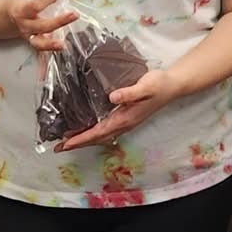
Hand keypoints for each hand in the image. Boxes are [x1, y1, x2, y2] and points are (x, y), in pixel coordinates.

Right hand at [4, 0, 77, 53]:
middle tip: (74, 14)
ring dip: (51, 44)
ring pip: (39, 43)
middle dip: (59, 21)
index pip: (35, 5)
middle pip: (42, 26)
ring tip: (63, 44)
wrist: (5, 18)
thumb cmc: (18, 3)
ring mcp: (28, 36)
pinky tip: (61, 48)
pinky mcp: (32, 42)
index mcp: (20, 10)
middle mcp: (24, 25)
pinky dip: (50, 50)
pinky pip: (41, 49)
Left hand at [57, 69, 184, 150]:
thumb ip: (129, 92)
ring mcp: (126, 122)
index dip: (81, 138)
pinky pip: (106, 130)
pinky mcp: (127, 117)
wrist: (173, 86)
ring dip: (84, 140)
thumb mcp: (146, 86)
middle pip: (97, 138)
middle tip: (58, 147)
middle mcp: (124, 124)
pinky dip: (93, 133)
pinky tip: (87, 130)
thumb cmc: (159, 84)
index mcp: (126, 118)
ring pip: (101, 136)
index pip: (99, 132)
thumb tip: (112, 98)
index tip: (66, 143)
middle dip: (78, 143)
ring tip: (67, 142)